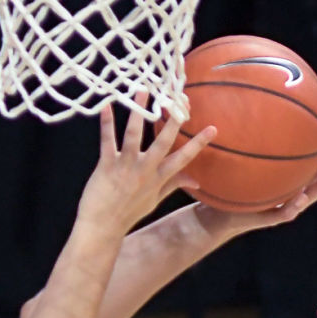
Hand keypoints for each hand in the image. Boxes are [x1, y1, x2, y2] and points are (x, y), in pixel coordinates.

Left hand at [74, 97, 215, 235]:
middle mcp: (145, 171)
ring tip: (143, 90)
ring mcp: (126, 167)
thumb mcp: (155, 199)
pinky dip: (107, 124)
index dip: (198, 143)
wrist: (103, 227)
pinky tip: (107, 107)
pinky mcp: (107, 166)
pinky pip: (107, 141)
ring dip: (139, 112)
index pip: (183, 158)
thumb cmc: (128, 212)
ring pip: (134, 136)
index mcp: (158, 178)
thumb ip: (175, 184)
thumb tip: (197, 181)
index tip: (213, 128)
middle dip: (172, 121)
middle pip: (162, 142)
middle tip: (179, 99)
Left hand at [197, 135, 316, 236]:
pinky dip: (295, 205)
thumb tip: (252, 105)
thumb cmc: (231, 185)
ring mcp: (284, 207)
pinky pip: (286, 213)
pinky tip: (302, 196)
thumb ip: (251, 140)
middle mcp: (293, 193)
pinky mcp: (270, 219)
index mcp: (293, 181)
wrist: (218, 214)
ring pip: (311, 195)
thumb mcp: (243, 159)